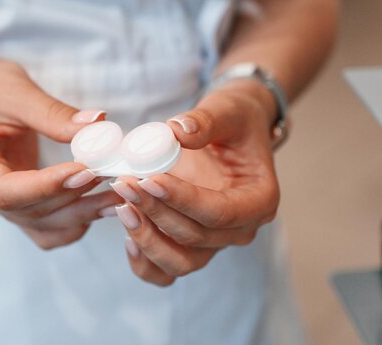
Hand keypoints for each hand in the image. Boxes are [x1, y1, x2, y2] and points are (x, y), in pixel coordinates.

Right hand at [0, 52, 121, 248]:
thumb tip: (98, 125)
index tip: (86, 172)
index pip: (5, 190)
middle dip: (74, 198)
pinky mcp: (17, 204)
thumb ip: (53, 113)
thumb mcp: (15, 91)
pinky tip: (100, 208)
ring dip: (82, 214)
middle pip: (28, 211)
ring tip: (119, 197)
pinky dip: (73, 223)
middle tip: (115, 180)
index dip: (47, 186)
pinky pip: (45, 228)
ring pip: (41, 223)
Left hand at [110, 80, 279, 285]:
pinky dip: (144, 262)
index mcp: (259, 199)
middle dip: (156, 212)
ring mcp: (215, 242)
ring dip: (147, 240)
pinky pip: (165, 271)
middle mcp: (240, 228)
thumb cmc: (235, 120)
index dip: (183, 200)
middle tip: (124, 184)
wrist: (232, 132)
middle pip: (196, 237)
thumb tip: (176, 132)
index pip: (220, 212)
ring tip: (121, 207)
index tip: (149, 179)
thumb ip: (205, 121)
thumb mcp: (226, 110)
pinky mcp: (191, 246)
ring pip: (181, 262)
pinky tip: (125, 235)